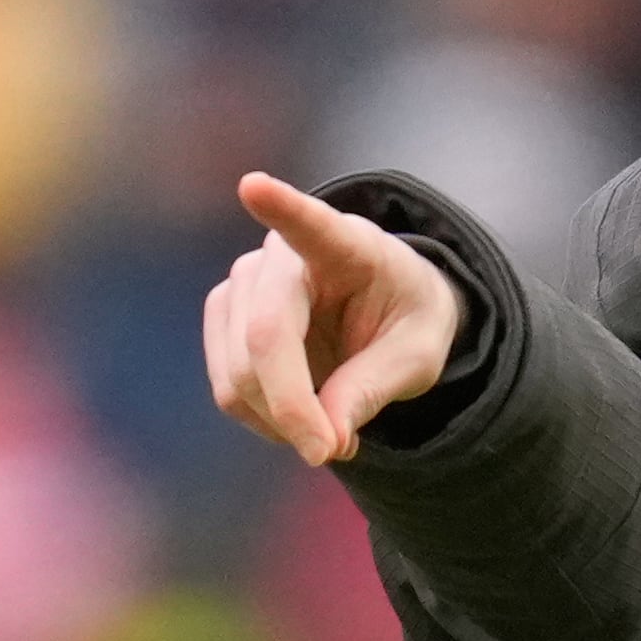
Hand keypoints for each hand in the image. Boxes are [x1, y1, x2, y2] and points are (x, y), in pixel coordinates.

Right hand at [204, 172, 462, 464]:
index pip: (309, 223)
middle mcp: (279, 256)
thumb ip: (373, 388)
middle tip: (337, 453)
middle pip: (264, 337)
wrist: (384, 310)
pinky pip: (230, 390)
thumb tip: (324, 438)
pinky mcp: (223, 318)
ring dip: (282, 422)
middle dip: (292, 408)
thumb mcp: (417, 356)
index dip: (280, 207)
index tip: (254, 186)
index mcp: (345, 244)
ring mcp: (242, 284)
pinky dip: (267, 421)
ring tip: (334, 433)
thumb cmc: (407, 319)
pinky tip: (303, 419)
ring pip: (238, 374)